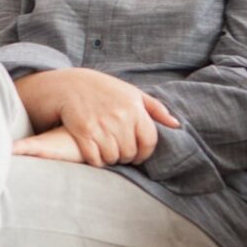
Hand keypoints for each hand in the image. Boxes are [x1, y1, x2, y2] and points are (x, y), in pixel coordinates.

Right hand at [13, 69, 179, 167]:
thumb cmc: (104, 90)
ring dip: (110, 159)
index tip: (137, 155)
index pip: (149, 141)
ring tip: (107, 151)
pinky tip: (95, 153)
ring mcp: (101, 125)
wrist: (69, 85)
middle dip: (125, 156)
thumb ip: (155, 108)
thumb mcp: (132, 93)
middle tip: (119, 152)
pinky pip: (95, 158)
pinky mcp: (83, 132)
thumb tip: (176, 124)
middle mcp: (120, 117)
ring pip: (113, 157)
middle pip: (130, 153)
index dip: (144, 153)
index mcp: (134, 108)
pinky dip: (96, 160)